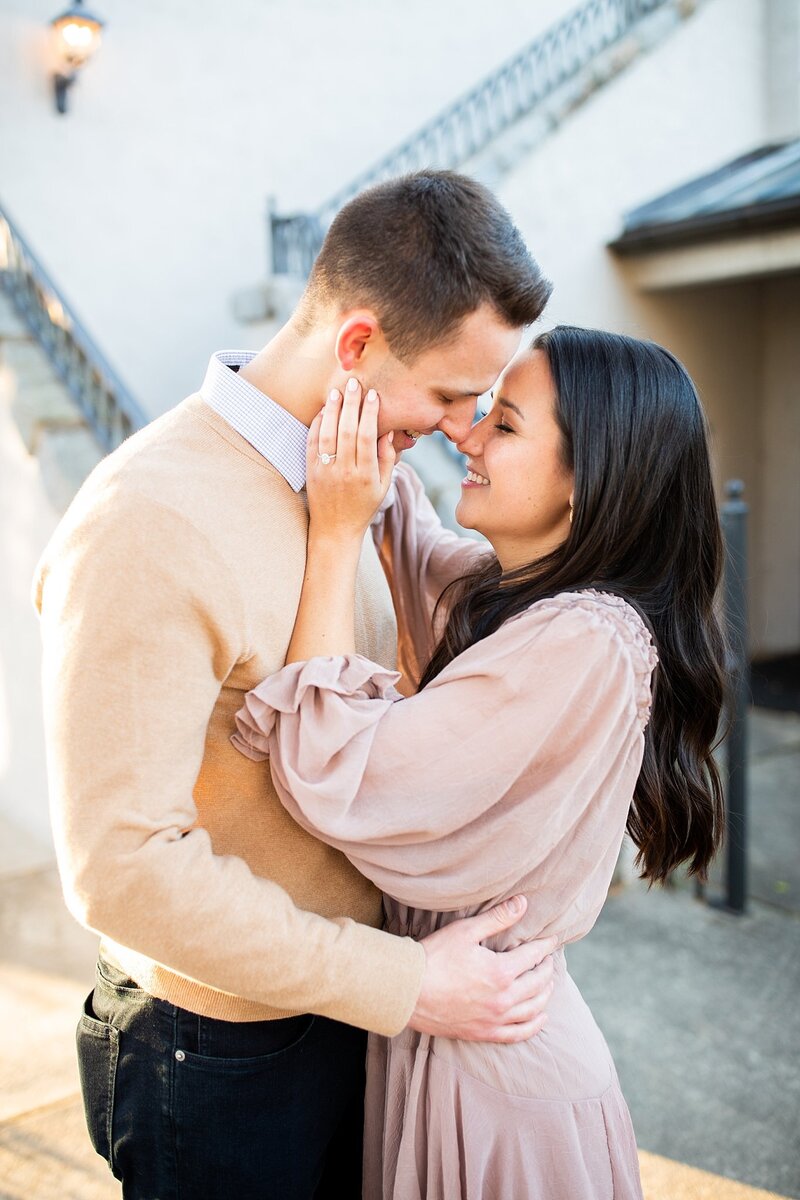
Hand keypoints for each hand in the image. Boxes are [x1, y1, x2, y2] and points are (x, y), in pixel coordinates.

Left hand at [306, 377, 395, 541]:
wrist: (335, 529)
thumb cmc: (363, 506)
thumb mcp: (383, 487)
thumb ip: (387, 458)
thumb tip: (387, 431)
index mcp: (365, 475)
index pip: (367, 437)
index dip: (369, 414)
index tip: (372, 395)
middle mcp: (344, 472)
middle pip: (346, 431)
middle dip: (351, 405)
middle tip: (354, 383)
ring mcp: (325, 471)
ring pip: (327, 434)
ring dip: (332, 410)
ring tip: (337, 391)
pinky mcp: (311, 471)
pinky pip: (312, 443)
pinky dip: (317, 424)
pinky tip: (323, 410)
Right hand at [410, 895, 555, 1041]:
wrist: (408, 992)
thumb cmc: (434, 957)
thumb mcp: (466, 931)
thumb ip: (497, 919)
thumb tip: (523, 904)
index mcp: (501, 972)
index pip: (534, 956)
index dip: (545, 945)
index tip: (552, 939)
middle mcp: (503, 999)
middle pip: (538, 983)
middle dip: (547, 969)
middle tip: (547, 959)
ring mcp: (495, 1019)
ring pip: (533, 1009)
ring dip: (545, 995)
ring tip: (547, 984)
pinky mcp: (484, 1033)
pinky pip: (519, 1033)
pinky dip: (534, 1025)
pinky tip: (540, 1018)